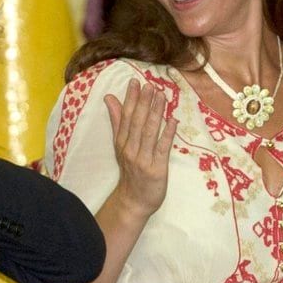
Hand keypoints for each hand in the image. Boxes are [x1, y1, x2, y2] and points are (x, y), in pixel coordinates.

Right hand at [105, 79, 176, 219]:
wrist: (134, 201)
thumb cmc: (131, 171)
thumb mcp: (120, 145)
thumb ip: (117, 121)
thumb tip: (110, 98)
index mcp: (122, 143)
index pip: (125, 117)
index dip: (130, 99)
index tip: (135, 82)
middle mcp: (130, 149)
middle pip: (136, 122)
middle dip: (142, 103)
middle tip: (149, 84)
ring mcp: (143, 159)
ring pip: (148, 132)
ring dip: (155, 113)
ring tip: (161, 95)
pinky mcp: (157, 169)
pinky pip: (162, 149)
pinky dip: (167, 134)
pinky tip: (173, 120)